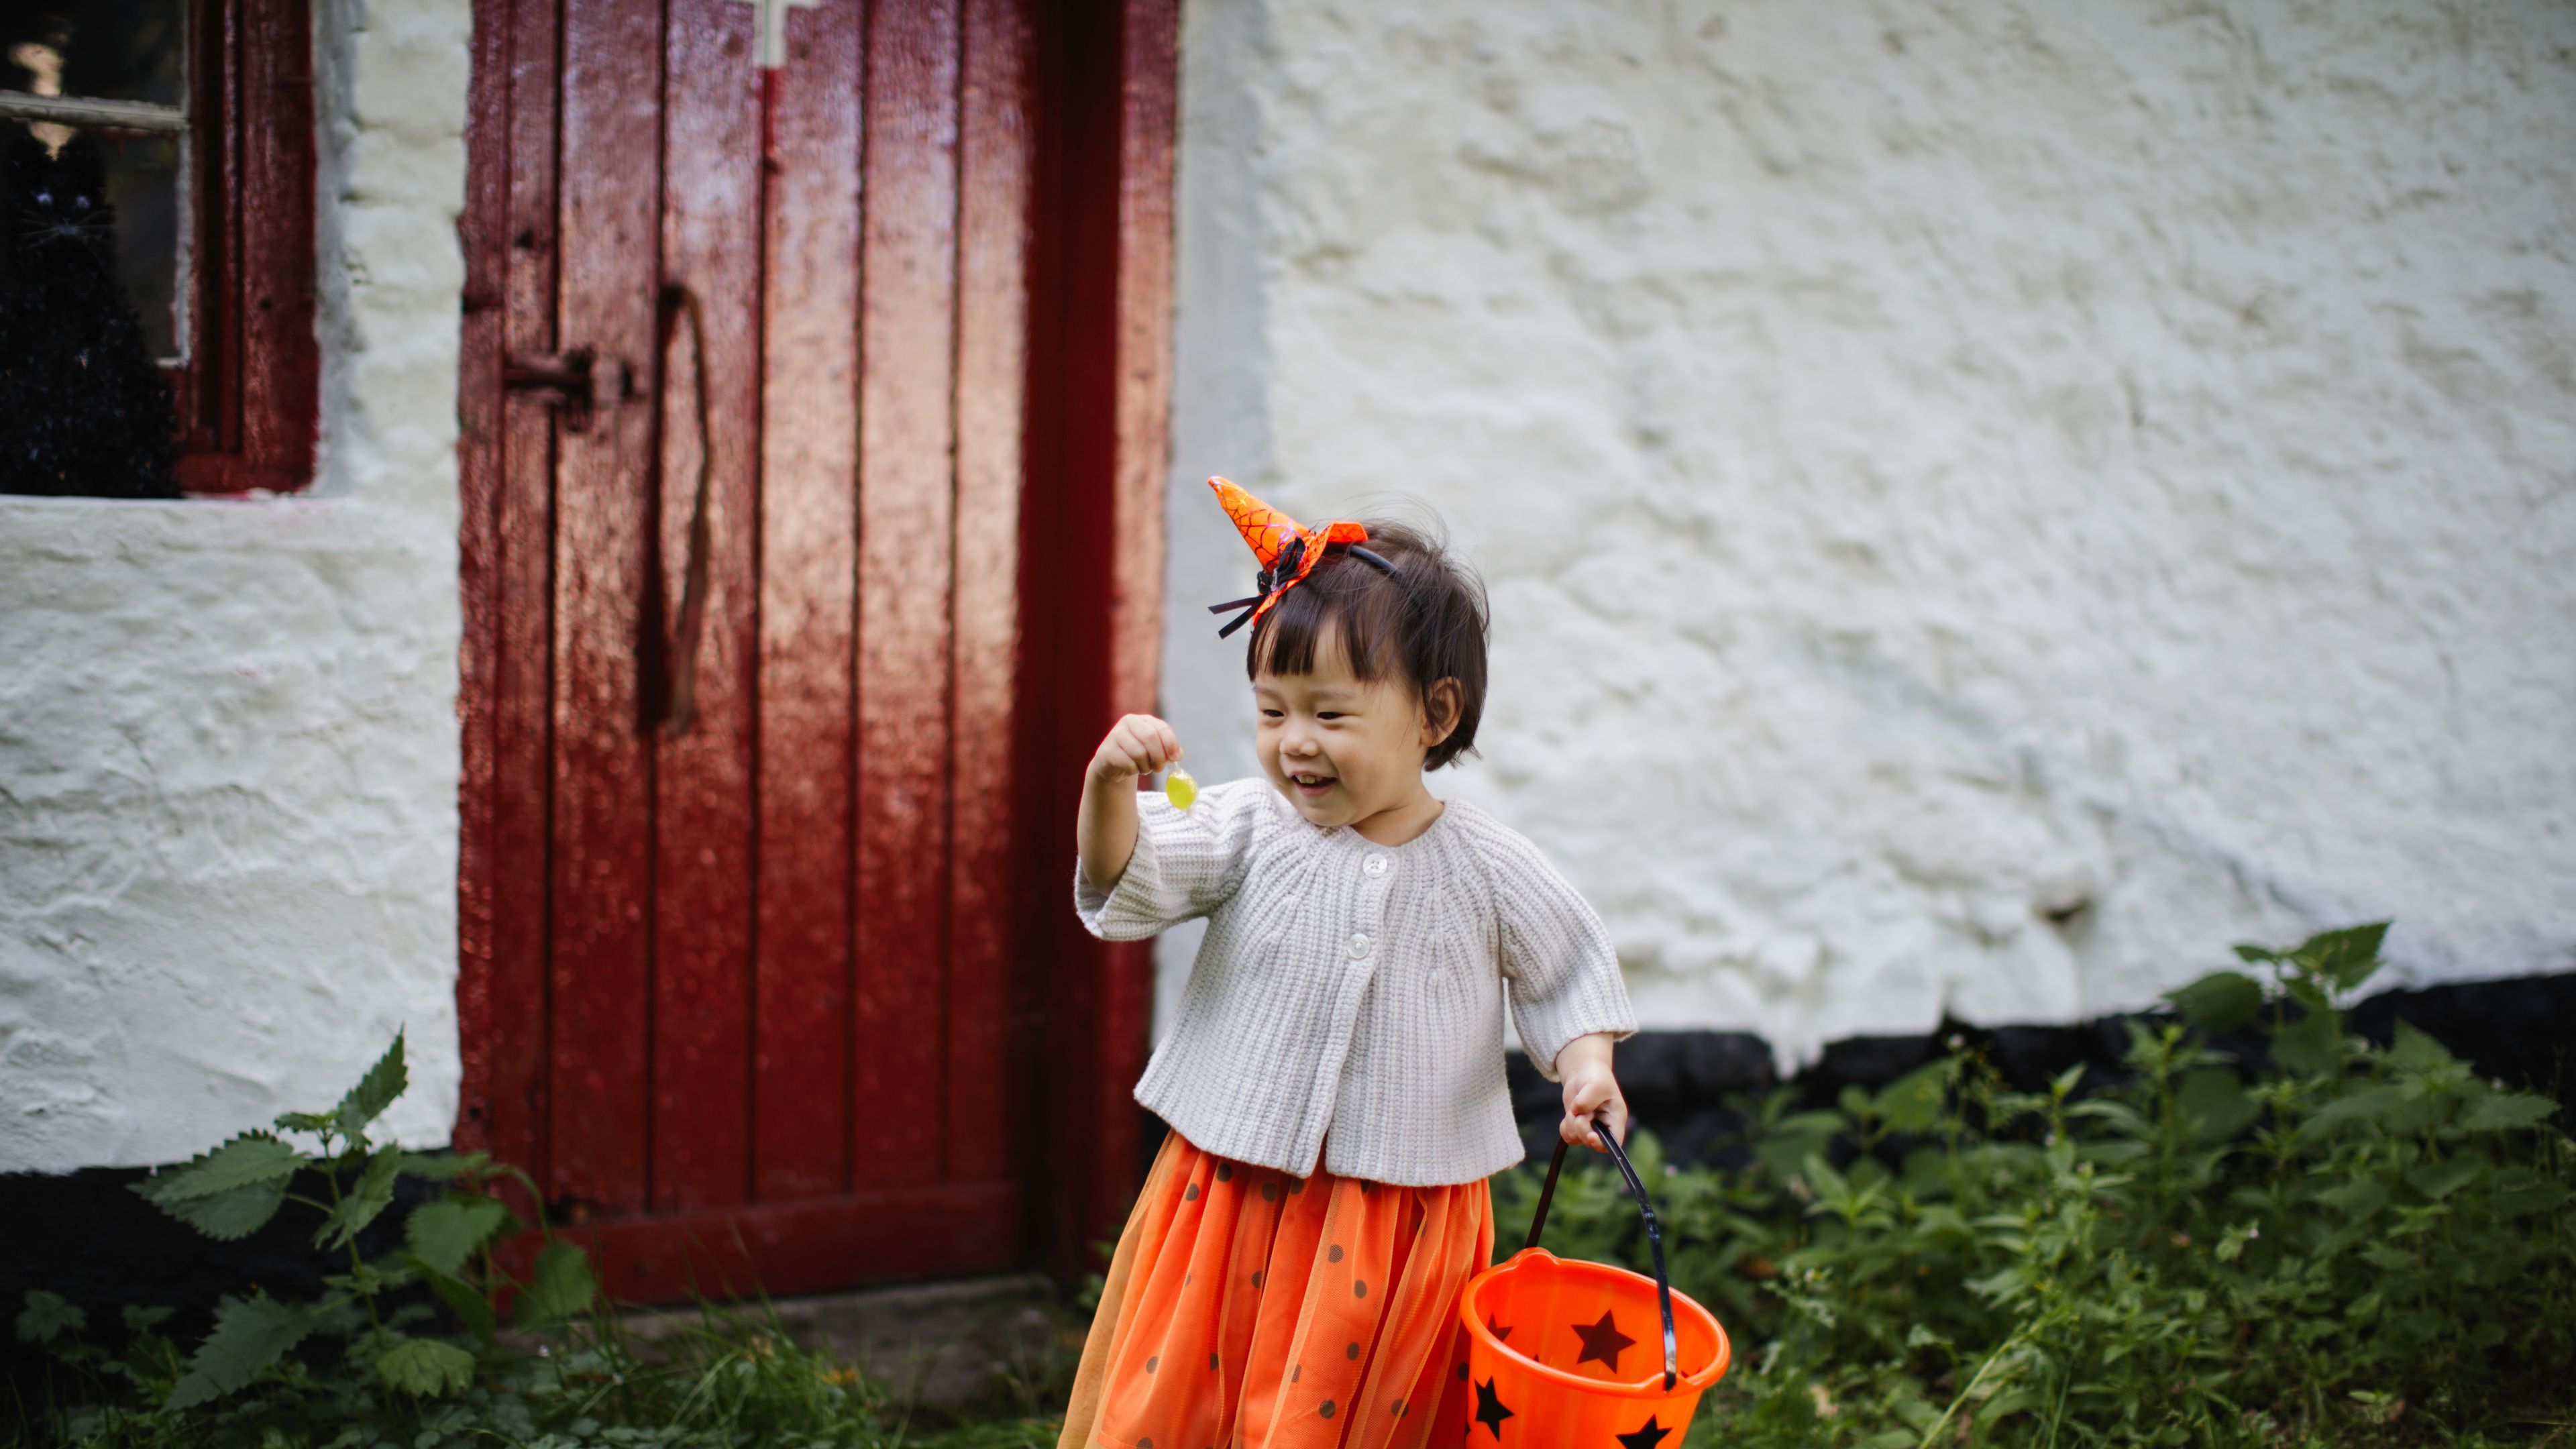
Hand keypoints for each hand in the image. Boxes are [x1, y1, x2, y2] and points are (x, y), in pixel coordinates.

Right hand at [1088, 713, 1181, 787]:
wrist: (1113, 765)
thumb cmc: (1138, 756)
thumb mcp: (1156, 751)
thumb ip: (1169, 751)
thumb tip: (1177, 754)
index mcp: (1143, 720)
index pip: (1161, 727)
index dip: (1170, 743)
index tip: (1174, 757)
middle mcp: (1128, 722)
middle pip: (1150, 737)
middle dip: (1159, 756)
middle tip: (1160, 768)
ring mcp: (1115, 735)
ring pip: (1139, 752)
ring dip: (1146, 766)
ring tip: (1144, 768)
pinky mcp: (1107, 751)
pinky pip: (1128, 763)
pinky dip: (1134, 770)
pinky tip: (1132, 769)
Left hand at [1555, 1032, 1626, 1152]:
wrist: (1584, 1072)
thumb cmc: (1597, 1077)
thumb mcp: (1596, 1085)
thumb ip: (1587, 1100)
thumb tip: (1576, 1112)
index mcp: (1616, 1119)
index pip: (1614, 1142)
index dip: (1602, 1144)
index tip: (1591, 1135)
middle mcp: (1604, 1127)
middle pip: (1591, 1142)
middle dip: (1581, 1125)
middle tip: (1581, 1110)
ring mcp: (1590, 1128)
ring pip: (1576, 1138)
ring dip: (1571, 1123)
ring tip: (1576, 1106)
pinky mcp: (1577, 1127)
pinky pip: (1568, 1136)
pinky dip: (1565, 1125)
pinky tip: (1570, 1113)